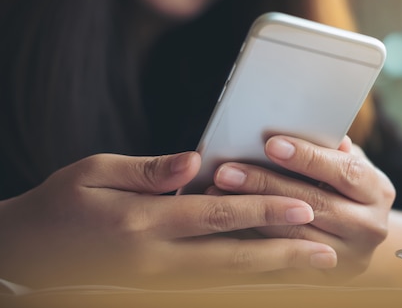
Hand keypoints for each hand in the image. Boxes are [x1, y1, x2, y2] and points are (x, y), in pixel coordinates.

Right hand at [0, 152, 336, 288]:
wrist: (28, 255)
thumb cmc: (61, 205)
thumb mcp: (94, 172)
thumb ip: (149, 170)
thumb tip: (195, 161)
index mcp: (142, 222)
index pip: (215, 216)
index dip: (262, 210)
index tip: (302, 206)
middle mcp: (156, 259)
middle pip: (232, 257)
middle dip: (283, 253)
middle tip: (326, 250)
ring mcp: (158, 280)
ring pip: (228, 278)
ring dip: (273, 273)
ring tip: (311, 266)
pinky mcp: (157, 287)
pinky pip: (211, 284)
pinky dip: (246, 279)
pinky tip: (270, 272)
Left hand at [211, 136, 395, 282]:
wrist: (361, 237)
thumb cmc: (348, 189)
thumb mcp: (349, 165)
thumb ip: (331, 150)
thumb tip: (306, 127)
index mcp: (378, 191)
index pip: (345, 171)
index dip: (308, 158)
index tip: (272, 144)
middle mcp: (370, 227)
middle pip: (314, 204)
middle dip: (267, 185)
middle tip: (229, 171)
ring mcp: (350, 256)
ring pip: (295, 233)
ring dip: (253, 213)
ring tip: (219, 193)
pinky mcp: (326, 275)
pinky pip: (284, 256)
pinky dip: (254, 235)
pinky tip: (229, 219)